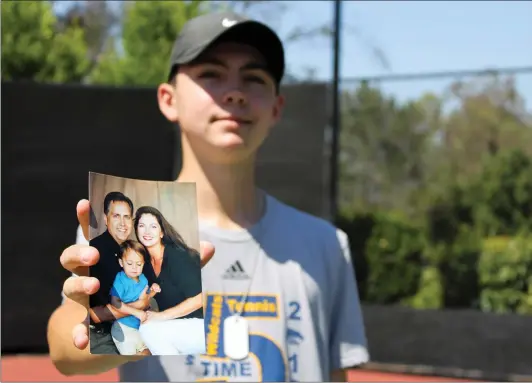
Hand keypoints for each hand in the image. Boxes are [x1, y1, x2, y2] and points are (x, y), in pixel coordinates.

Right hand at [61, 199, 215, 350]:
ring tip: (94, 287)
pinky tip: (83, 338)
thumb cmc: (140, 293)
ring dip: (79, 286)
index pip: (94, 233)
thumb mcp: (164, 276)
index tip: (86, 203)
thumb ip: (185, 263)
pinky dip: (78, 333)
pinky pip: (76, 328)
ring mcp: (84, 299)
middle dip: (80, 253)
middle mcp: (90, 274)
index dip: (88, 217)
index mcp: (109, 257)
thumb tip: (209, 247)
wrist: (119, 331)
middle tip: (94, 255)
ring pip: (69, 287)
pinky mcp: (85, 324)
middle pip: (72, 257)